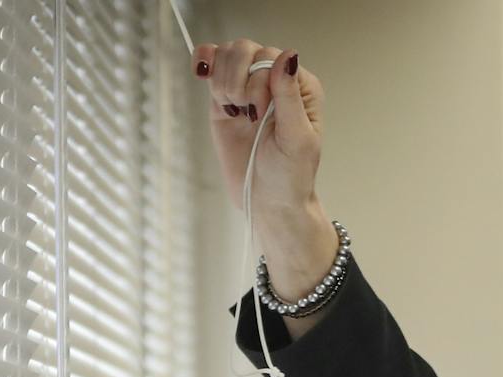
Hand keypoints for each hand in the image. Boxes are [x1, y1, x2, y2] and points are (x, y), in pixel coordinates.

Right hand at [192, 40, 323, 225]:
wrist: (267, 201)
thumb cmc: (290, 175)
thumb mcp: (297, 138)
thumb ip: (290, 96)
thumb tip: (288, 55)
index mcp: (300, 87)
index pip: (272, 56)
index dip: (259, 80)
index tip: (260, 113)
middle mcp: (274, 82)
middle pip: (246, 50)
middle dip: (239, 81)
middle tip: (247, 115)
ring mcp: (247, 87)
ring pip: (227, 54)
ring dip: (223, 81)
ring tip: (234, 111)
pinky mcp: (224, 99)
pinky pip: (211, 64)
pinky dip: (204, 63)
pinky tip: (202, 74)